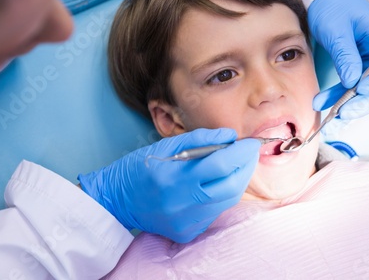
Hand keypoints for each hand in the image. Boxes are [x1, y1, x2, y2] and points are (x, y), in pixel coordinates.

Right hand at [78, 128, 259, 242]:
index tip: (251, 142)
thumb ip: (200, 139)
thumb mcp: (165, 146)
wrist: (117, 200)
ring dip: (237, 181)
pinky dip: (221, 195)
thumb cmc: (141, 167)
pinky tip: (217, 183)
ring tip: (236, 165)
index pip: (220, 164)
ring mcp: (184, 222)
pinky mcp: (186, 232)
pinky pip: (214, 212)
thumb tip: (230, 136)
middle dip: (246, 167)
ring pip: (227, 201)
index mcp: (173, 177)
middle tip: (249, 153)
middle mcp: (180, 203)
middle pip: (231, 187)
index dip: (241, 152)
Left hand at [308, 0, 368, 118]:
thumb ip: (345, 54)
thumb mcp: (335, 29)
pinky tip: (321, 103)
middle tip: (344, 112)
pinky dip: (337, 96)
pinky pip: (351, 87)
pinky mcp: (357, 67)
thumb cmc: (333, 6)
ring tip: (329, 113)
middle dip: (365, 101)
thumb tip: (352, 81)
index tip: (362, 89)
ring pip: (367, 90)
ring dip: (348, 103)